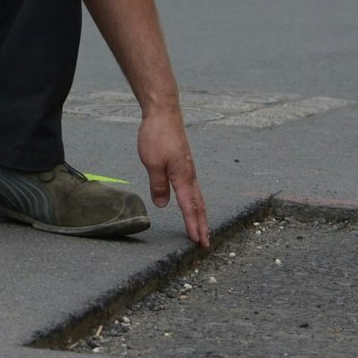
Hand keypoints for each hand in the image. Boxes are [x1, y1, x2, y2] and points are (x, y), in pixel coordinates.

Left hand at [138, 108, 208, 247]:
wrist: (163, 113)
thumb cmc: (157, 135)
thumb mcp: (152, 163)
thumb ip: (159, 185)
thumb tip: (163, 205)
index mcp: (183, 176)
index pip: (190, 207)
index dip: (193, 225)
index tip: (198, 242)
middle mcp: (190, 175)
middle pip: (199, 205)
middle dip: (202, 225)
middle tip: (205, 244)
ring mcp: (188, 169)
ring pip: (197, 197)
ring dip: (200, 215)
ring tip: (202, 230)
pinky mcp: (184, 164)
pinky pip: (192, 188)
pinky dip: (195, 202)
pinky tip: (192, 203)